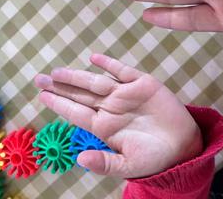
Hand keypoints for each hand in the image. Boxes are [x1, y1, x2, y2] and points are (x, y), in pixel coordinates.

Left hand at [34, 54, 202, 177]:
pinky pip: (122, 71)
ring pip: (96, 81)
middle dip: (60, 86)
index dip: (59, 103)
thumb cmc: (153, 157)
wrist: (183, 145)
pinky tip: (94, 59)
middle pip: (80, 94)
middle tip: (39, 78)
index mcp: (104, 126)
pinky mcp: (142, 83)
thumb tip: (79, 159)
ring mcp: (125, 94)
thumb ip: (105, 162)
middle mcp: (110, 107)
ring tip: (58, 71)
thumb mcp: (128, 164)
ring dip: (78, 75)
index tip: (41, 95)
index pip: (76, 112)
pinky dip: (109, 64)